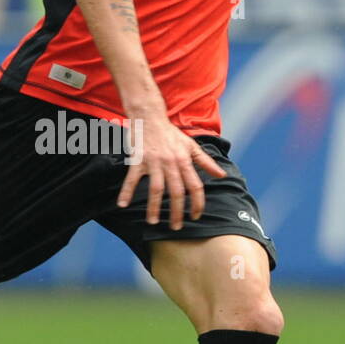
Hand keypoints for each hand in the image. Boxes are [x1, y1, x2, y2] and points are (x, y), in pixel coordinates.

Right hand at [117, 111, 225, 230]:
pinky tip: (122, 204)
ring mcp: (153, 162)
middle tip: (176, 227)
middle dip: (177, 212)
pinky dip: (126, 192)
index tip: (195, 216)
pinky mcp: (138, 160)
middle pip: (177, 192)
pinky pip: (132, 179)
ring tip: (153, 222)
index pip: (195, 186)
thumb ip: (206, 162)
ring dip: (154, 207)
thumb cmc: (171, 133)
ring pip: (156, 189)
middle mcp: (171, 163)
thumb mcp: (191, 146)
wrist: (150, 116)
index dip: (197, 203)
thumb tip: (222, 175)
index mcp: (184, 161)